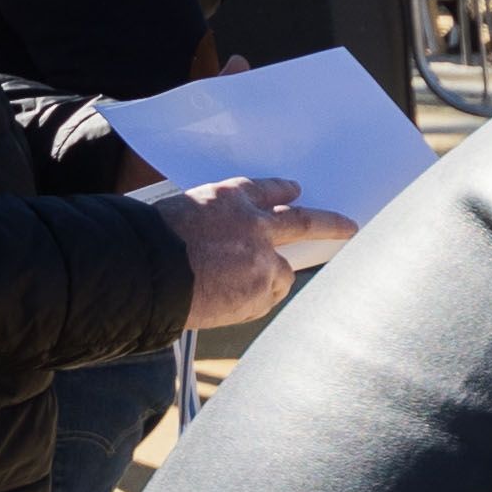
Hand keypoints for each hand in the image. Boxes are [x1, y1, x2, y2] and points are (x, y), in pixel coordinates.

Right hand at [153, 176, 360, 329]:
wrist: (141, 274)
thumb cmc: (147, 246)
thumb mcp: (179, 218)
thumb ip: (213, 225)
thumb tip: (227, 243)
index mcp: (226, 199)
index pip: (263, 190)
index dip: (281, 191)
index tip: (294, 191)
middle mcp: (252, 224)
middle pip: (302, 221)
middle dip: (329, 224)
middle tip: (349, 227)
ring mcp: (262, 256)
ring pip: (281, 270)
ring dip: (267, 278)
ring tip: (235, 287)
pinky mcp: (263, 287)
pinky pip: (267, 296)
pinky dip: (252, 300)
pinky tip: (225, 302)